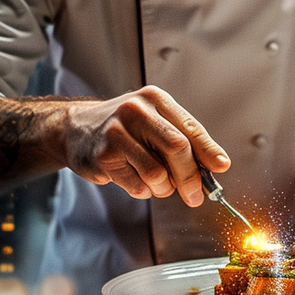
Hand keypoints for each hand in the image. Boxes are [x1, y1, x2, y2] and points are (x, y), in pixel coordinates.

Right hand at [62, 85, 229, 206]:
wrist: (74, 129)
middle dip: (191, 177)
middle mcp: (136, 110)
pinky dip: (143, 190)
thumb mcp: (154, 122)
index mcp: (155, 99)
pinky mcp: (103, 156)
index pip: (190, 128)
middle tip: (196, 195)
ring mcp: (116, 132)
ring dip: (164, 188)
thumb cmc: (124, 128)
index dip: (209, 151)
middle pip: (177, 148)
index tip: (221, 167)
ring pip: (157, 172)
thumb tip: (216, 166)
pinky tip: (134, 179)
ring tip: (158, 185)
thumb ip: (183, 140)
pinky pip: (136, 185)